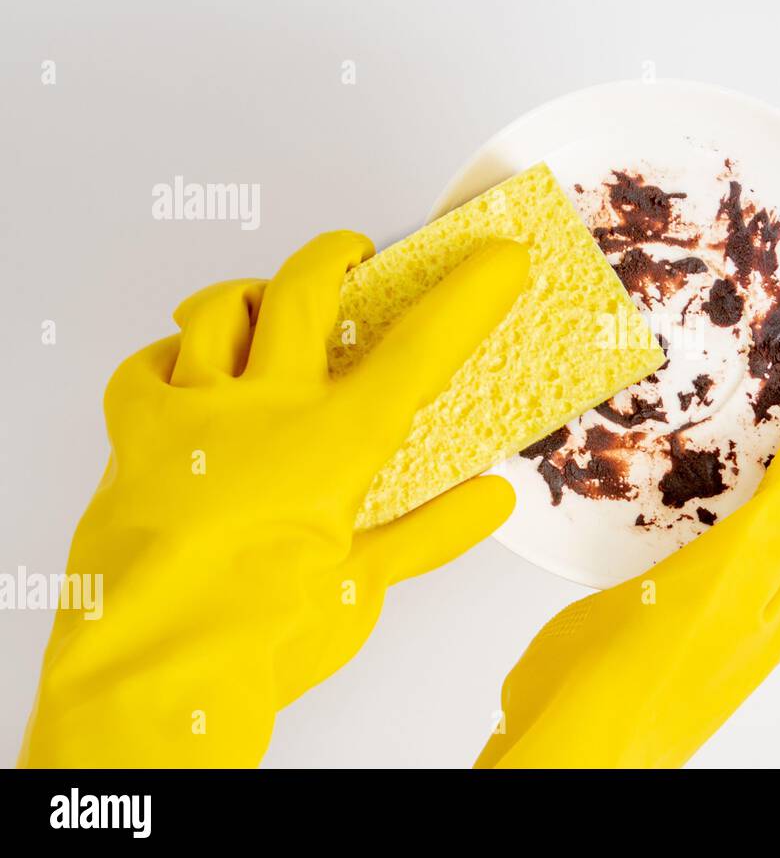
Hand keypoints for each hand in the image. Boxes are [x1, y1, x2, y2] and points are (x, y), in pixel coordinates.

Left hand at [20, 232, 528, 766]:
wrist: (156, 667)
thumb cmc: (264, 634)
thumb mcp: (363, 585)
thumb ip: (430, 531)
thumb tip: (492, 498)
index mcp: (338, 443)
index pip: (420, 349)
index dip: (469, 296)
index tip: (502, 257)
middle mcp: (268, 407)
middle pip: (307, 291)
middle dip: (337, 256)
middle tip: (354, 254)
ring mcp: (196, 411)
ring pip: (221, 311)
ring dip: (251, 294)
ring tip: (266, 300)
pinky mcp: (134, 433)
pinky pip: (145, 366)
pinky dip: (168, 357)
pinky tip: (183, 369)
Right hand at [475, 403, 779, 767]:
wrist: (569, 728)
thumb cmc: (658, 672)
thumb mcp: (740, 574)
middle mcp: (755, 585)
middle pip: (777, 492)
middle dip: (768, 431)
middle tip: (752, 360)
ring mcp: (701, 584)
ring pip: (719, 501)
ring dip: (713, 454)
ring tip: (699, 385)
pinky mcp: (648, 583)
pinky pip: (669, 518)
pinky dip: (667, 482)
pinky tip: (648, 451)